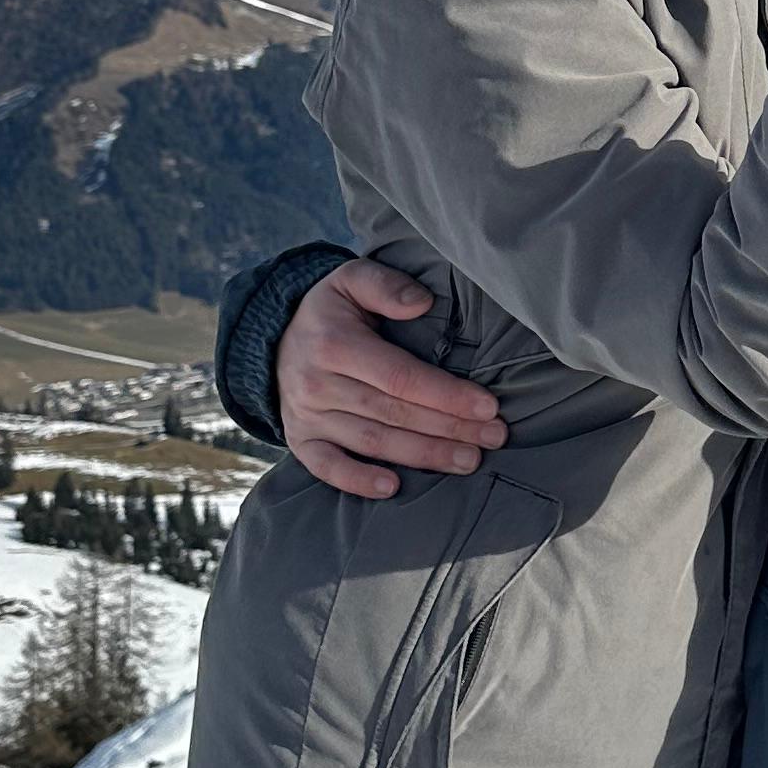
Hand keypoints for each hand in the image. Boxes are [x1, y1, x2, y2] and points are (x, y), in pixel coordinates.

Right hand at [278, 258, 505, 501]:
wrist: (272, 338)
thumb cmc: (330, 311)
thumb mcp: (351, 279)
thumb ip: (385, 285)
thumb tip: (422, 303)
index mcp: (335, 344)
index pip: (401, 376)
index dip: (446, 394)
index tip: (488, 406)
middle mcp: (317, 384)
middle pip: (395, 413)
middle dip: (450, 428)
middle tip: (494, 437)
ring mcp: (307, 416)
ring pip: (372, 441)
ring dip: (423, 456)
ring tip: (469, 461)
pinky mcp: (300, 439)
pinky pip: (326, 466)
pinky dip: (357, 480)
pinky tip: (392, 487)